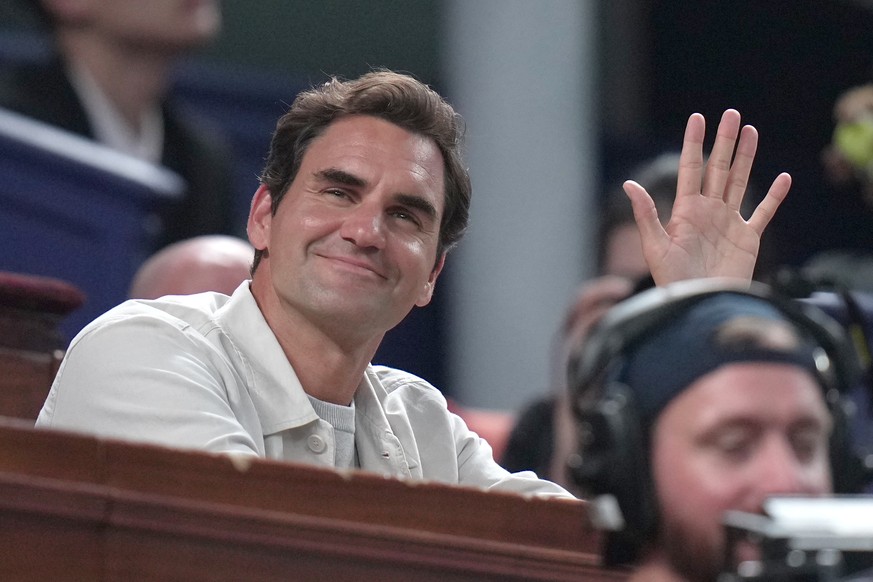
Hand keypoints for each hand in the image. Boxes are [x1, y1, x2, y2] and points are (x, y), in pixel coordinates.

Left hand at [624, 109, 790, 285]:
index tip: (698, 118)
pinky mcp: (748, 238)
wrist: (700, 304)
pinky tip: (782, 178)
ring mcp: (729, 222)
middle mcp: (708, 211)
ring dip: (746, 158)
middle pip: (718, 169)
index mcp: (686, 210)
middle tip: (732, 115)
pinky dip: (774, 196)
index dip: (694, 143)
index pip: (690, 169)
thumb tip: (629, 185)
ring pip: (739, 182)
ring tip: (751, 132)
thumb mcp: (655, 246)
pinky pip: (764, 212)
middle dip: (724, 142)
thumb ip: (646, 214)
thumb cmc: (673, 280)